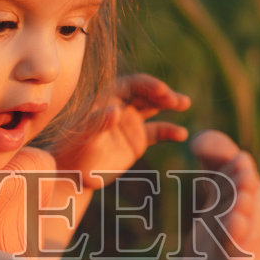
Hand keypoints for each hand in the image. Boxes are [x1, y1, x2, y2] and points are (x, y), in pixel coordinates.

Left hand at [54, 73, 190, 189]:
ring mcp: (130, 122)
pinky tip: (181, 134)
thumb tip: (116, 111)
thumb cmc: (75, 153)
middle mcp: (120, 106)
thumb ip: (99, 123)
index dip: (147, 84)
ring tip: (185, 103)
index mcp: (106, 98)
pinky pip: (157, 131)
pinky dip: (169, 131)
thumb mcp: (86, 138)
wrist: (74, 174)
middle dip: (162, 94)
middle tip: (177, 100)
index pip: (131, 84)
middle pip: (145, 93)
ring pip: (154, 107)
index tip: (162, 90)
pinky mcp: (137, 139)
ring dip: (170, 103)